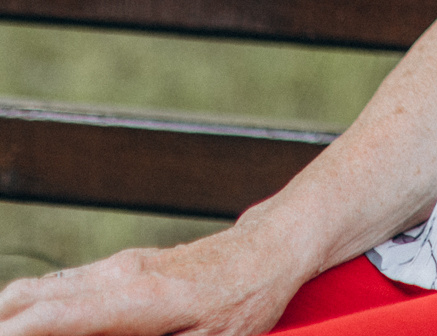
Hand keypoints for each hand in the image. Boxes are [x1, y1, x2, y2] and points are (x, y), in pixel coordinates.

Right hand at [0, 227, 307, 335]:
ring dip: (16, 318)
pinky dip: (36, 310)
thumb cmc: (245, 299)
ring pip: (39, 290)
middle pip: (26, 299)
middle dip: (4, 324)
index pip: (44, 317)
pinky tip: (40, 330)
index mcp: (131, 298)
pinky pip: (62, 287)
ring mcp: (117, 267)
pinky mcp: (123, 267)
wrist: (270, 250)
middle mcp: (115, 275)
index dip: (11, 333)